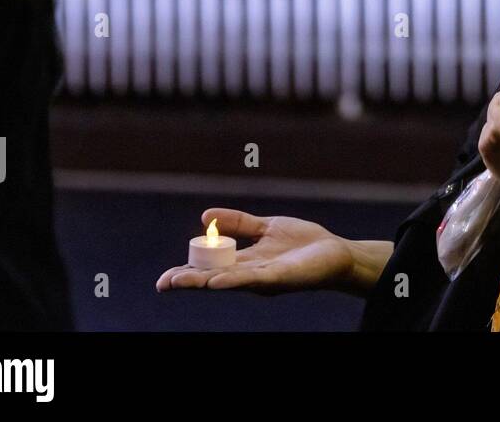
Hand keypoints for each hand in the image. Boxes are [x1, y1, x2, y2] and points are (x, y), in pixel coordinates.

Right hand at [156, 208, 354, 294]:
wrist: (336, 251)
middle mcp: (250, 275)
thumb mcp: (265, 227)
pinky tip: (218, 281)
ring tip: (182, 282)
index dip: (187, 273)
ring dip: (205, 282)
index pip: (209, 270)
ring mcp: (264, 278)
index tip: (163, 280)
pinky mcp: (281, 277)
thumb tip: (205, 217)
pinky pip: (255, 279)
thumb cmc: (302, 243)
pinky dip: (235, 279)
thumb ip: (239, 223)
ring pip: (229, 281)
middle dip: (189, 281)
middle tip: (164, 284)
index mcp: (244, 263)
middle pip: (213, 279)